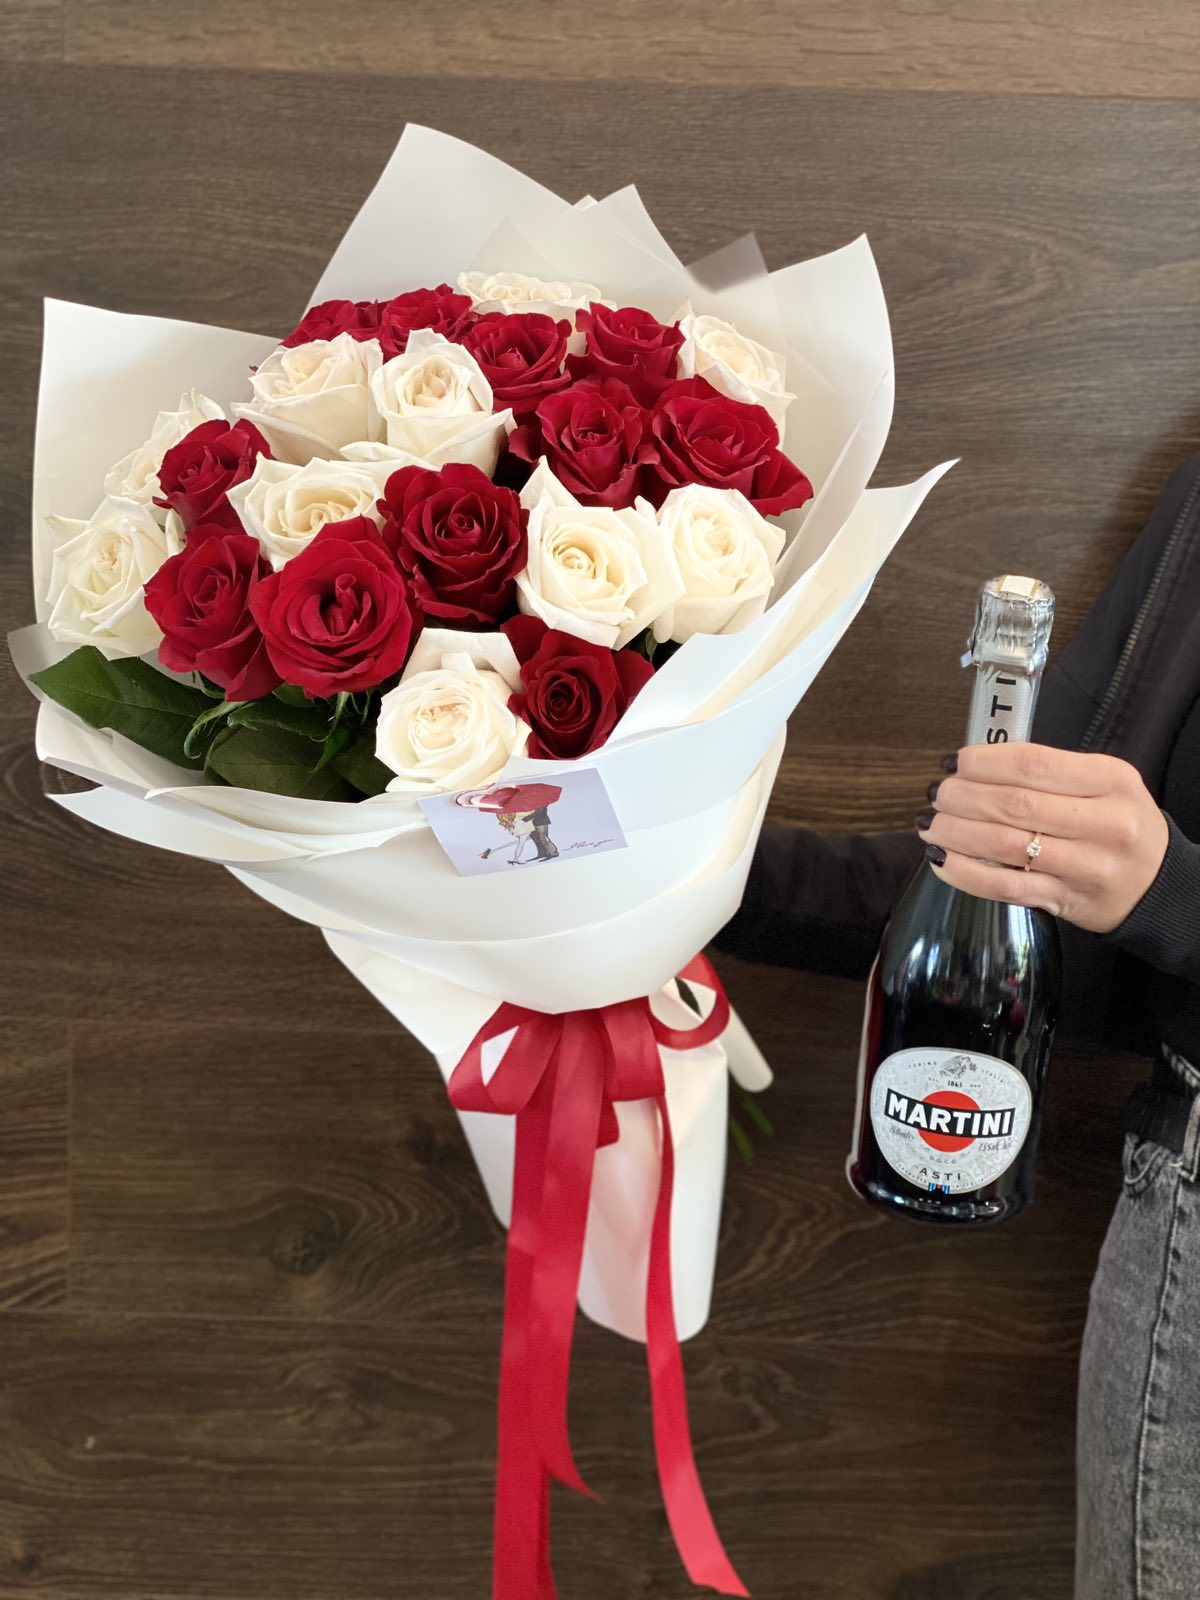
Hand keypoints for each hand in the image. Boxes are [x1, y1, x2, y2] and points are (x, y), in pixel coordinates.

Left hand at [918, 742, 1168, 932]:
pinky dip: (964, 872)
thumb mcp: (1103, 784)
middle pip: (1015, 804)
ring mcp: (1086, 865)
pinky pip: (1005, 886)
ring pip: (1005, 845)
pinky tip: (942, 859)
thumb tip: (974, 766)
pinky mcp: (1066, 900)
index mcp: (1111, 780)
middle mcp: (1104, 822)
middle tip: (937, 795)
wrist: (1156, 884)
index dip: (983, 762)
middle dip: (962, 797)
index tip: (954, 763)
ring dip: (956, 833)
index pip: (1034, 764)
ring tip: (931, 824)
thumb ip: (1049, 772)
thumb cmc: (1118, 824)